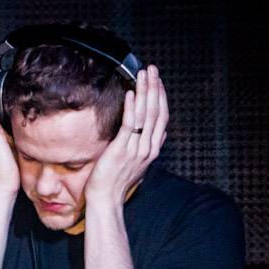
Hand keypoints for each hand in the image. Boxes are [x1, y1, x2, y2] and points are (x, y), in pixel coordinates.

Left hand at [85, 65, 168, 205]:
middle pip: (156, 111)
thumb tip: (161, 135)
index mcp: (152, 150)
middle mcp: (148, 148)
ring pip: (145, 114)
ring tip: (143, 74)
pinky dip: (131, 106)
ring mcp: (136, 148)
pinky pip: (129, 124)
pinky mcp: (121, 149)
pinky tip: (130, 93)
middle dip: (155, 88)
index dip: (161, 97)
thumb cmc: (117, 182)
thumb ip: (150, 147)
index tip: (158, 81)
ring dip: (145, 91)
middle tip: (152, 69)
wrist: (106, 199)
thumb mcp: (139, 164)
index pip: (161, 117)